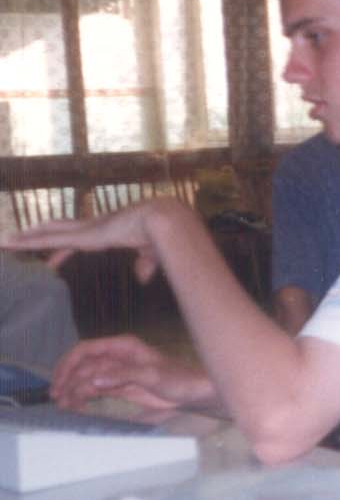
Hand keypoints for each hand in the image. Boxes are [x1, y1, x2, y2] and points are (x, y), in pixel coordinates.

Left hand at [1, 198, 186, 282]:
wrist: (163, 222)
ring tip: (4, 242)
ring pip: (46, 233)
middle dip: (38, 237)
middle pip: (57, 230)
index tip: (52, 259)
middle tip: (18, 242)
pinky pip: (47, 240)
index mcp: (107, 230)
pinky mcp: (81, 236)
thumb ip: (144, 264)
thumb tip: (142, 277)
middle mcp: (91, 227)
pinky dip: (27, 242)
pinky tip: (10, 243)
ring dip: (24, 238)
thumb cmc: (161, 236)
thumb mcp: (151, 254)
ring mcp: (84, 231)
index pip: (79, 238)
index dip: (64, 247)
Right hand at [50, 334, 215, 410]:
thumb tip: (92, 380)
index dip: (69, 363)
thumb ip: (122, 375)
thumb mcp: (151, 375)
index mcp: (123, 347)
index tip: (59, 380)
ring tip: (62, 404)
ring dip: (72, 389)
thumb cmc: (178, 379)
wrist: (193, 392)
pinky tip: (73, 405)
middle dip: (67, 378)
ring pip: (86, 378)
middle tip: (57, 396)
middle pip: (82, 365)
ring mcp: (117, 372)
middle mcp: (116, 357)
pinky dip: (82, 396)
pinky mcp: (120, 386)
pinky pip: (95, 389)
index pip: (86, 350)